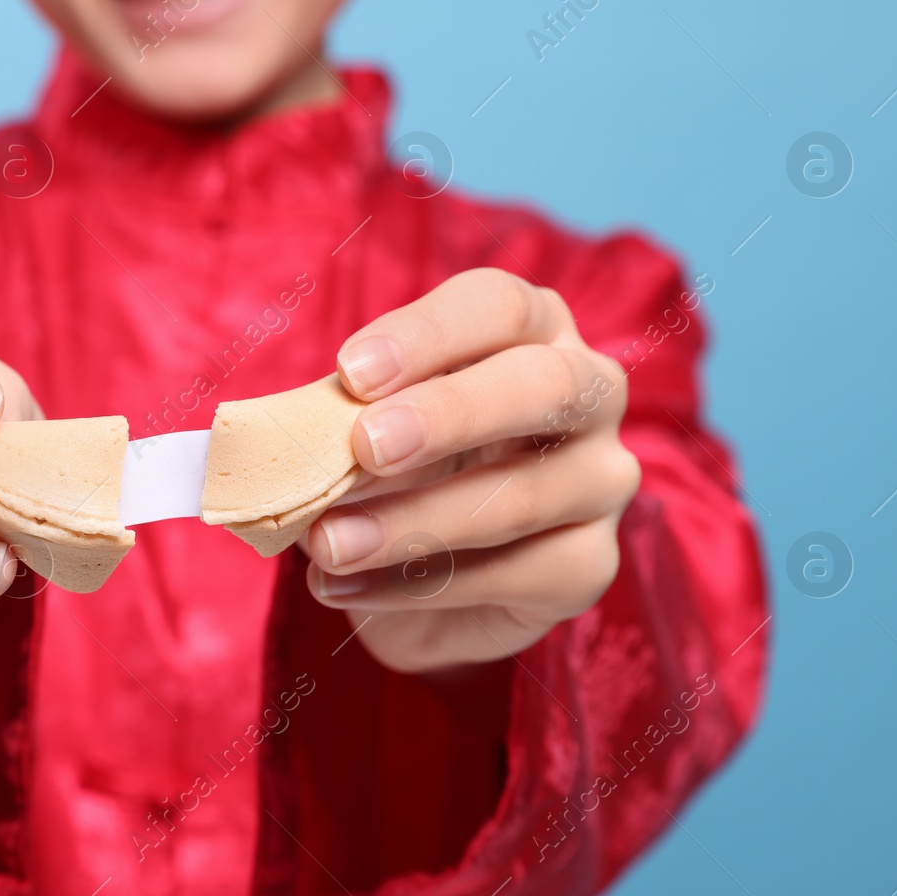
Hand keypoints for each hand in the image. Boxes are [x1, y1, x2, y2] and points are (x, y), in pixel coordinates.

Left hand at [302, 269, 640, 672]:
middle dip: (449, 415)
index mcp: (533, 329)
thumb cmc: (396, 466)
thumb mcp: (363, 427)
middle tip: (364, 447)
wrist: (421, 576)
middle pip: (542, 386)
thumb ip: (343, 420)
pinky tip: (343, 587)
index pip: (497, 307)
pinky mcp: (589, 564)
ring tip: (326, 543)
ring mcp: (602, 480)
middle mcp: (589, 392)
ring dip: (411, 521)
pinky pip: (512, 575)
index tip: (350, 371)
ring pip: (522, 495)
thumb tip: (293, 438)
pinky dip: (414, 585)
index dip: (425, 335)